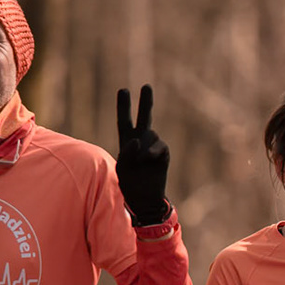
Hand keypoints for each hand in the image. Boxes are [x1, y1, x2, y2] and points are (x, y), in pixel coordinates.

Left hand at [116, 85, 171, 225]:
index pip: (124, 120)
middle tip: (146, 86)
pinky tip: (149, 160)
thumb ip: (126, 152)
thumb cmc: (129, 183)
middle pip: (143, 116)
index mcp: (127, 141)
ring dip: (143, 147)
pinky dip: (152, 152)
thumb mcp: (121, 167)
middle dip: (146, 101)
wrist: (145, 198)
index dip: (124, 105)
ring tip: (140, 163)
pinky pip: (158, 146)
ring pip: (150, 135)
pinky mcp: (163, 153)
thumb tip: (137, 141)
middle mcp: (141, 140)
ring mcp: (153, 146)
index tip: (124, 90)